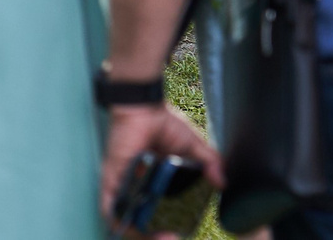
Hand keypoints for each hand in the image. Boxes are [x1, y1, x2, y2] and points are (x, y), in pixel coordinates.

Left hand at [99, 103, 219, 235]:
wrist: (143, 107)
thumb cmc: (164, 124)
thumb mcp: (194, 147)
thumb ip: (209, 163)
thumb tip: (223, 182)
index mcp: (160, 185)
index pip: (164, 215)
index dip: (172, 228)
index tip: (180, 234)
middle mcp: (142, 189)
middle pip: (145, 223)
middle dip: (156, 237)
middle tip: (171, 239)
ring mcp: (126, 186)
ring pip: (126, 221)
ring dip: (140, 234)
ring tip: (159, 238)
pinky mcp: (112, 179)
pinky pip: (109, 205)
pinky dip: (116, 219)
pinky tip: (126, 227)